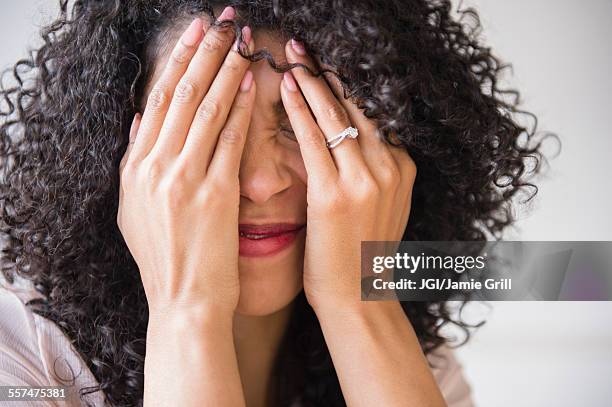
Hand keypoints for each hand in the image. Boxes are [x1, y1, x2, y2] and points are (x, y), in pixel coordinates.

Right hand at [117, 15, 255, 316]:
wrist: (185, 302)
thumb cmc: (167, 260)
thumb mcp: (135, 210)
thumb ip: (137, 161)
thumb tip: (142, 119)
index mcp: (134, 169)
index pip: (157, 100)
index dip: (177, 61)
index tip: (195, 33)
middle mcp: (154, 168)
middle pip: (181, 95)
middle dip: (203, 52)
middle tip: (222, 20)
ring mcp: (183, 180)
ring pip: (205, 109)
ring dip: (225, 70)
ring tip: (241, 41)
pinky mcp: (215, 195)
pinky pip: (230, 140)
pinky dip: (241, 108)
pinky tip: (253, 83)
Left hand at [280, 39, 416, 310]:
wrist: (358, 299)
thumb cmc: (360, 257)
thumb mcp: (382, 208)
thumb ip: (376, 173)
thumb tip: (355, 145)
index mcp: (403, 168)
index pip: (374, 114)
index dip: (347, 87)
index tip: (327, 66)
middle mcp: (389, 168)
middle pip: (357, 106)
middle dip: (329, 74)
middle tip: (306, 49)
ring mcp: (365, 180)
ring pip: (336, 115)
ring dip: (311, 81)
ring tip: (293, 57)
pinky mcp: (334, 194)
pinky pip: (314, 139)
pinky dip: (299, 109)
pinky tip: (284, 87)